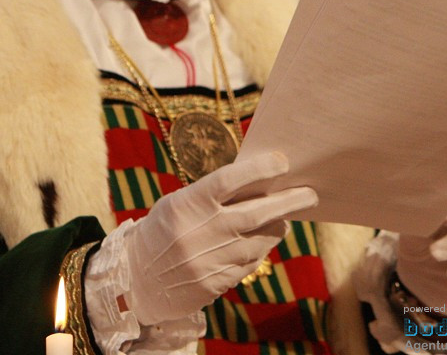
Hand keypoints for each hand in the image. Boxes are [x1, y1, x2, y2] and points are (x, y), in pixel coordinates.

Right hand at [125, 151, 316, 323]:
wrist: (136, 280)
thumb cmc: (163, 231)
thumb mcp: (179, 204)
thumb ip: (213, 195)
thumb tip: (259, 182)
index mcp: (187, 204)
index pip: (229, 179)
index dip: (259, 169)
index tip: (283, 162)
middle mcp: (201, 232)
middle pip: (257, 213)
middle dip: (289, 201)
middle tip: (310, 194)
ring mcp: (209, 261)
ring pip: (261, 240)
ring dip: (277, 227)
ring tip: (284, 218)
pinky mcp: (216, 283)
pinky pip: (250, 262)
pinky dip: (260, 249)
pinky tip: (260, 241)